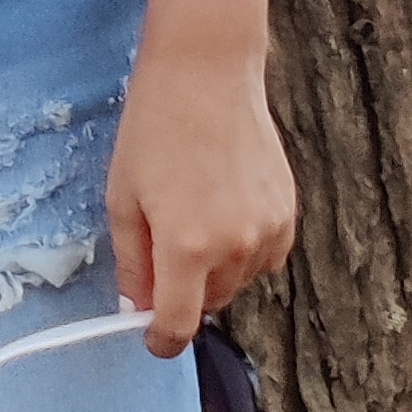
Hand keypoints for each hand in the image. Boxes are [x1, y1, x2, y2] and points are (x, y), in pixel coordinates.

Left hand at [107, 48, 297, 355]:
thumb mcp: (123, 197)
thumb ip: (132, 262)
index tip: (152, 337)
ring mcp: (268, 229)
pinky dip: (243, 251)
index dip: (161, 339)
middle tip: (161, 249)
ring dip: (214, 271)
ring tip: (193, 215)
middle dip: (184, 293)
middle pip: (210, 304)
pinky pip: (264, 257)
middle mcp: (235, 246)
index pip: (179, 324)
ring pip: (238, 282)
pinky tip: (223, 210)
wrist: (206, 73)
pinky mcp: (288, 212)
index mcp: (187, 246)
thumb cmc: (154, 129)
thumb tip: (138, 307)